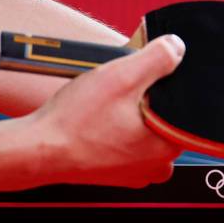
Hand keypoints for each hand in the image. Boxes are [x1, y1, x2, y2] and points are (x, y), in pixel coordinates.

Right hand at [31, 35, 184, 187]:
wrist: (38, 150)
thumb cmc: (76, 122)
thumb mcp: (121, 77)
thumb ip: (157, 59)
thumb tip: (177, 48)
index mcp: (170, 146)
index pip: (185, 109)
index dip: (163, 88)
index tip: (140, 84)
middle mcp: (159, 165)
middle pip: (165, 120)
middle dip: (146, 102)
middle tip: (118, 96)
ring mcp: (137, 173)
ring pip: (146, 133)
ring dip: (131, 117)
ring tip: (106, 110)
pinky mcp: (118, 174)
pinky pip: (127, 146)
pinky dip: (117, 132)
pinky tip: (99, 123)